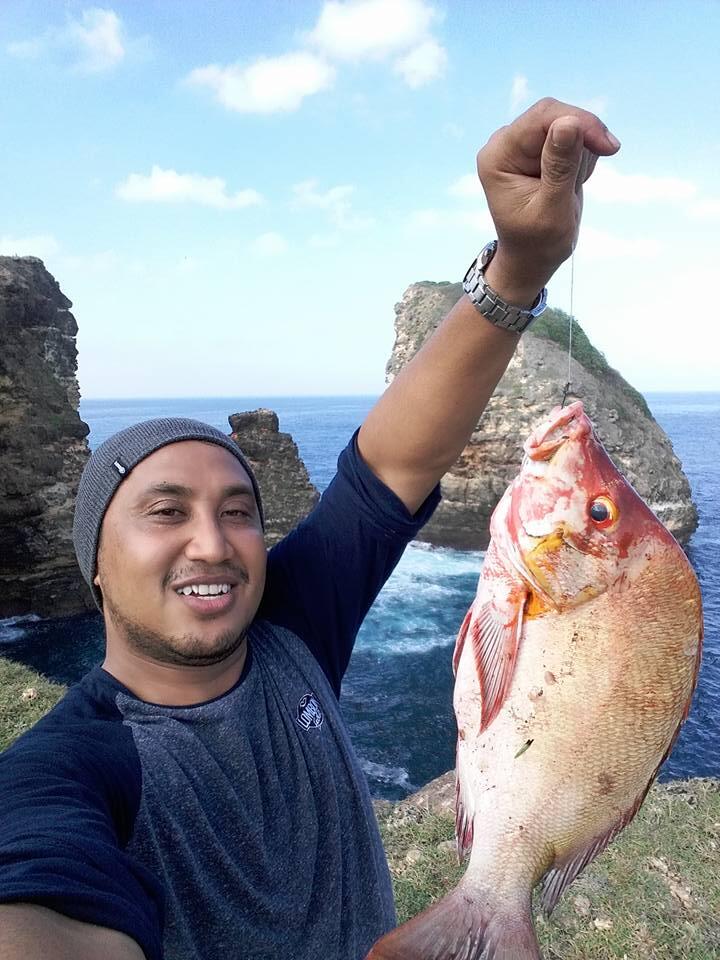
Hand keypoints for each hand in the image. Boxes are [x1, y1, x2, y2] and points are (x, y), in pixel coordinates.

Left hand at [476, 97, 620, 303]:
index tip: (609, 147)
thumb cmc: (538, 243)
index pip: (542, 117)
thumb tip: (569, 123)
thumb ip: (560, 167)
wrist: (532, 259)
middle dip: (582, 141)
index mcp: (498, 156)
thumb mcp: (552, 210)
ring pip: (569, 125)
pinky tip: (570, 183)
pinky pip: (573, 137)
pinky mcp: (539, 148)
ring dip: (581, 155)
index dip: (580, 123)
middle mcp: (505, 143)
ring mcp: (522, 144)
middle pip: (555, 114)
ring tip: (569, 189)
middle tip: (589, 176)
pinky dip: (581, 159)